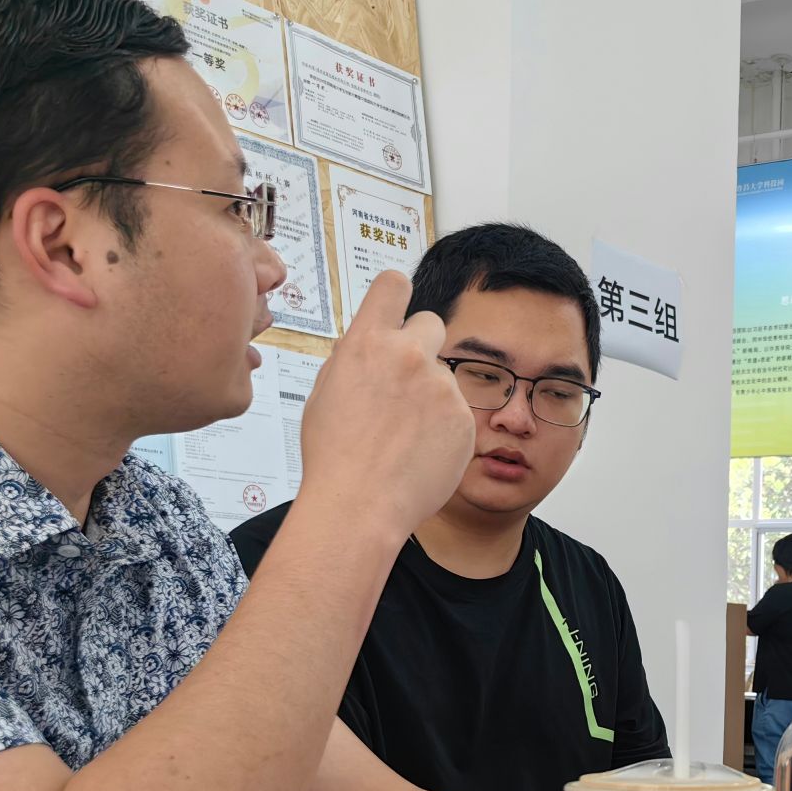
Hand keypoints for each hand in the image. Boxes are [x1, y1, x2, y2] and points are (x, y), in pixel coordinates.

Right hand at [296, 271, 474, 542]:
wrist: (360, 505)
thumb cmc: (334, 455)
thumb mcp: (327, 391)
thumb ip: (356, 359)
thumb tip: (373, 344)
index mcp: (367, 342)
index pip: (393, 285)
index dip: (396, 295)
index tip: (397, 310)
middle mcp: (408, 355)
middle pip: (431, 323)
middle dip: (420, 345)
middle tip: (405, 382)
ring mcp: (440, 387)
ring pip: (443, 376)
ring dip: (430, 396)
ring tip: (403, 436)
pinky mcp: (464, 417)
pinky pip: (456, 411)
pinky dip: (443, 428)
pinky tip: (419, 453)